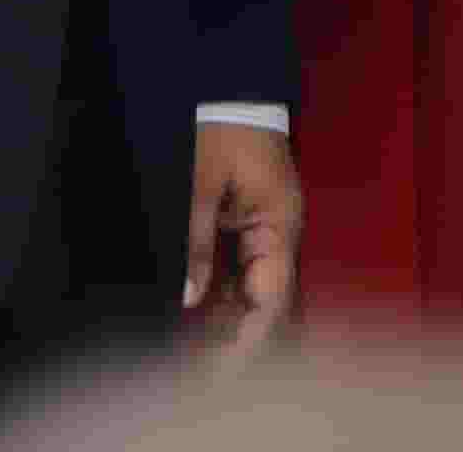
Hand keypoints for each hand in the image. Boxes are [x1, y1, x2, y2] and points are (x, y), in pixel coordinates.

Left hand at [182, 121, 301, 355]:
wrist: (230, 88)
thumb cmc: (221, 126)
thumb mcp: (201, 182)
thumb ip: (195, 241)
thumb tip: (189, 297)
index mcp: (278, 226)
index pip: (271, 298)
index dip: (247, 339)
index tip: (220, 372)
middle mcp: (276, 236)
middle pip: (259, 303)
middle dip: (230, 340)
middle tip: (193, 375)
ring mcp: (260, 233)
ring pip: (244, 293)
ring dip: (220, 324)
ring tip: (184, 359)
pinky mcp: (243, 228)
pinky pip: (232, 273)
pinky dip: (212, 299)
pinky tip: (189, 321)